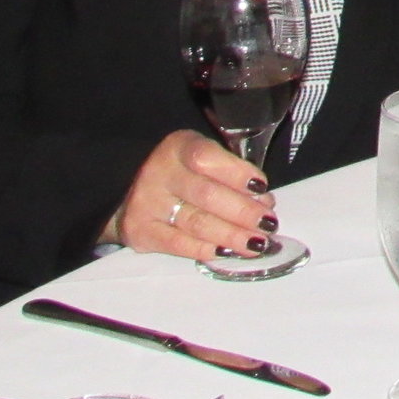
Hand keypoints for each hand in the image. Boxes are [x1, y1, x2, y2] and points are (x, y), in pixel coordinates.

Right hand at [115, 130, 278, 260]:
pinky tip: (228, 251)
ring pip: (196, 223)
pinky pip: (179, 245)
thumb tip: (262, 200)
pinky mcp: (140, 232)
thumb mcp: (202, 156)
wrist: (131, 189)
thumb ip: (230, 172)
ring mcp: (146, 203)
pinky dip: (207, 249)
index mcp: (178, 147)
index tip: (262, 187)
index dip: (236, 173)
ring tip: (257, 242)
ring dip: (232, 235)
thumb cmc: (181, 173)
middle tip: (268, 223)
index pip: (207, 159)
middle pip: (206, 195)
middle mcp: (158, 173)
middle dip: (243, 212)